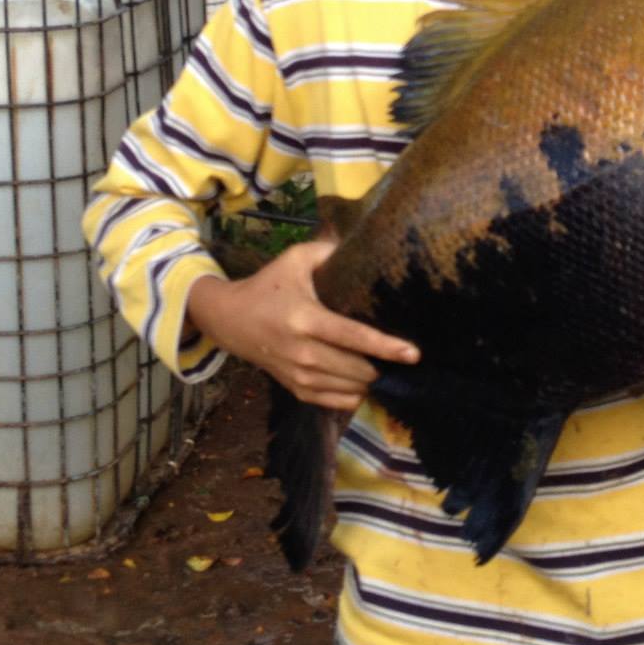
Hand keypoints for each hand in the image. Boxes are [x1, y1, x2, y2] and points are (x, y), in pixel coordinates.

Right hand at [185, 236, 418, 411]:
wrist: (229, 320)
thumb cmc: (268, 286)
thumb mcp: (294, 259)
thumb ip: (329, 250)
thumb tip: (366, 242)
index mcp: (305, 318)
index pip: (353, 336)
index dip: (386, 347)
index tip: (413, 353)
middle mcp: (302, 351)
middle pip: (356, 369)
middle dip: (384, 366)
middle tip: (405, 359)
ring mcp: (297, 374)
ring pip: (348, 388)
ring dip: (372, 382)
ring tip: (391, 370)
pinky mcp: (294, 388)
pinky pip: (333, 402)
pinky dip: (353, 397)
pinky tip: (366, 384)